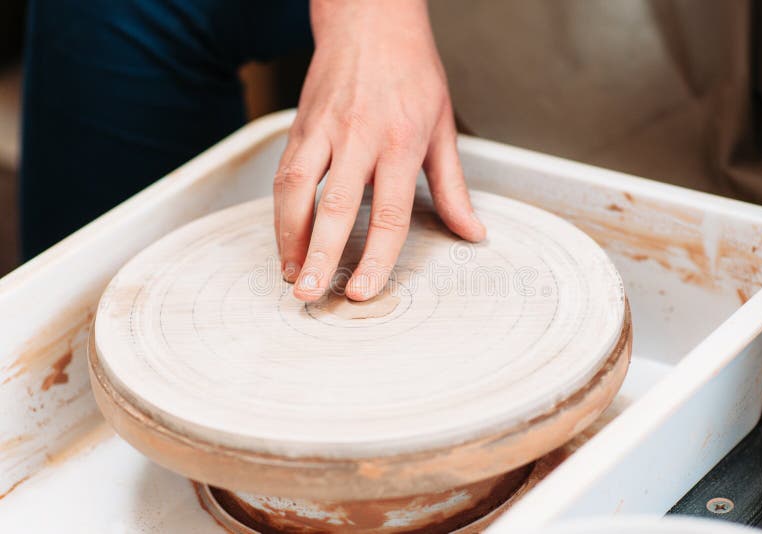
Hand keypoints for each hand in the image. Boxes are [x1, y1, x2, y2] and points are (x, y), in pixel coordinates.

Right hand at [274, 0, 485, 301]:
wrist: (370, 20)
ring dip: (289, 237)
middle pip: (336, 207)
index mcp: (401, 142)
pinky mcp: (301, 125)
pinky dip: (280, 210)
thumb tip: (472, 231)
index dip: (375, 258)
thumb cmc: (411, 70)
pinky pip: (284, 173)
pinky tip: (285, 237)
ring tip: (290, 274)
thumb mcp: (443, 126)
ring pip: (297, 190)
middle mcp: (359, 137)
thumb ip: (453, 187)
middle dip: (320, 255)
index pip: (389, 213)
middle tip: (310, 293)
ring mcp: (325, 130)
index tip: (362, 290)